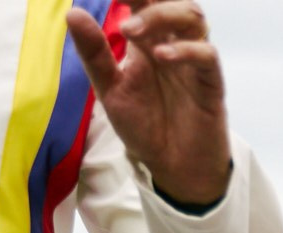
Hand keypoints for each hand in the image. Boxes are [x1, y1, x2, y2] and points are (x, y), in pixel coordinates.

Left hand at [66, 2, 232, 208]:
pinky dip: (185, 49)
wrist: (172, 166)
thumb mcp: (109, 89)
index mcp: (148, 40)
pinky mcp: (210, 84)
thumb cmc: (144, 126)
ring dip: (161, 14)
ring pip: (194, 16)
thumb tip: (72, 12)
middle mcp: (173, 43)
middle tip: (119, 1)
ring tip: (130, 32)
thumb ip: (94, 53)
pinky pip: (207, 55)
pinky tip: (160, 57)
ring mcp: (193, 62)